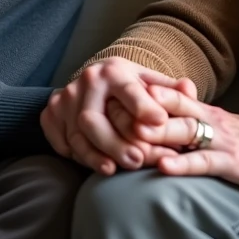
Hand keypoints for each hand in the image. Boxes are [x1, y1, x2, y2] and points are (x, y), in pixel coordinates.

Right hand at [41, 57, 196, 175]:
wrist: (95, 83)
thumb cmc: (131, 88)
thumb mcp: (152, 84)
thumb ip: (171, 91)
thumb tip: (189, 88)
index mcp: (114, 70)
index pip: (127, 89)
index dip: (143, 106)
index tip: (160, 122)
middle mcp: (86, 80)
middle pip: (94, 117)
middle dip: (115, 142)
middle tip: (137, 160)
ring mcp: (65, 98)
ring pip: (76, 133)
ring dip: (95, 155)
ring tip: (114, 169)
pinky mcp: (50, 114)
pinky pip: (60, 141)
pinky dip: (76, 155)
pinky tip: (94, 163)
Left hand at [107, 84, 238, 189]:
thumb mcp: (212, 123)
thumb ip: (185, 118)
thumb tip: (151, 116)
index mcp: (200, 109)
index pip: (163, 95)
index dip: (135, 96)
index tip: (106, 97)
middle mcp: (206, 118)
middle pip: (166, 109)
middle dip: (135, 111)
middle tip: (104, 111)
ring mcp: (219, 139)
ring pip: (182, 132)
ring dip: (155, 135)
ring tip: (129, 136)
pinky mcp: (231, 161)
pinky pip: (204, 162)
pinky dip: (183, 164)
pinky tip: (164, 167)